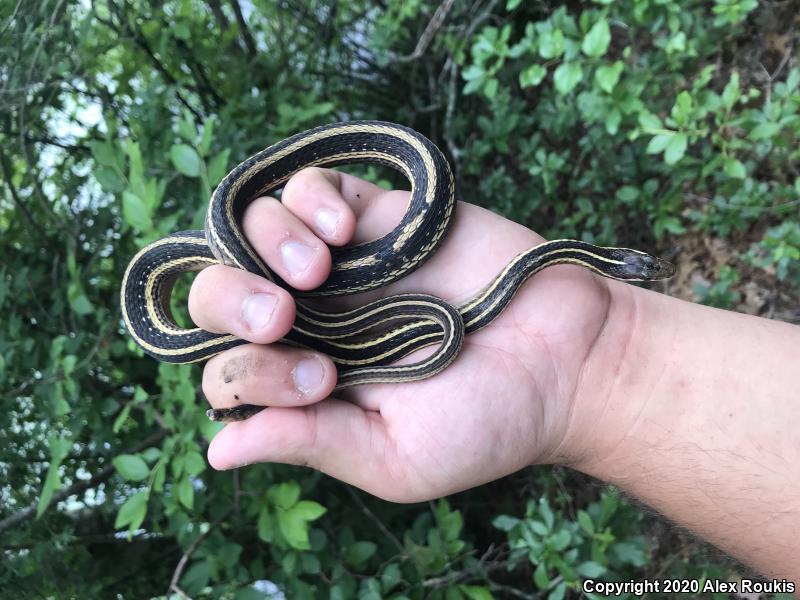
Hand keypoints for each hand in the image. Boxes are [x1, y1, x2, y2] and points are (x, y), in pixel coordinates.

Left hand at [189, 167, 613, 500]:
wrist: (565, 359)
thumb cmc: (487, 420)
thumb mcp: (394, 458)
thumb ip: (309, 444)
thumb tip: (217, 452)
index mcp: (305, 383)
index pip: (225, 369)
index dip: (245, 372)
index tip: (322, 382)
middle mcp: (311, 319)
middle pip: (217, 292)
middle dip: (227, 301)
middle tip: (281, 317)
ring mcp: (341, 263)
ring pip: (253, 228)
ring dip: (265, 244)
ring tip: (318, 272)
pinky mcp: (379, 215)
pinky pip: (311, 184)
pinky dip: (308, 200)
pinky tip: (344, 231)